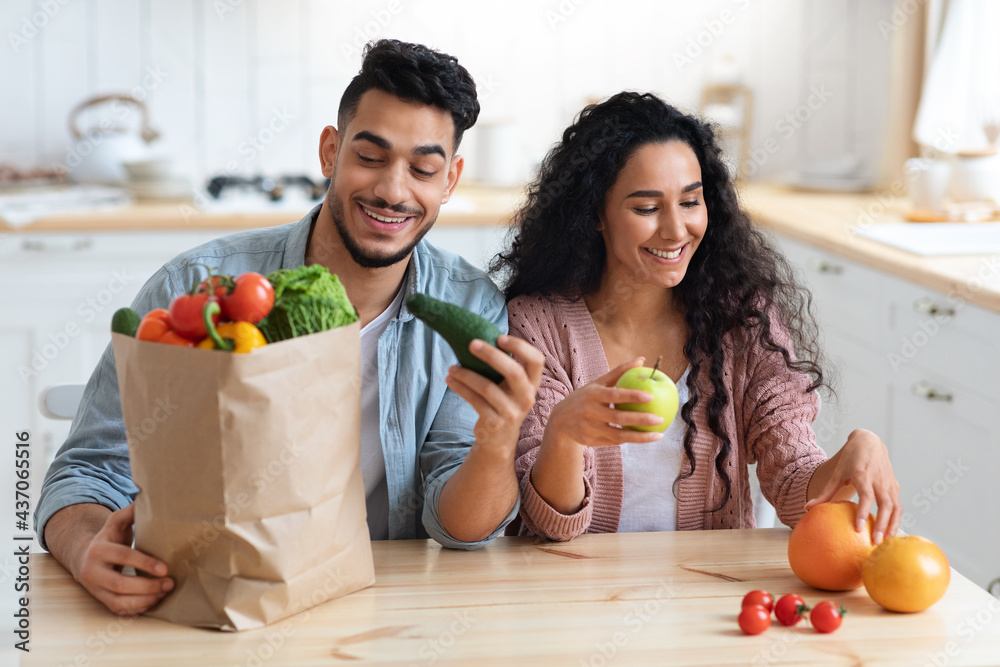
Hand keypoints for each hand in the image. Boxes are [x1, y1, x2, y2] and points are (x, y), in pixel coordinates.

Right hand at [74, 503, 173, 614]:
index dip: (144, 563)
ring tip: (165, 591)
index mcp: (99, 549)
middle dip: (148, 586)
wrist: (84, 557)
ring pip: (119, 601)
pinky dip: (139, 607)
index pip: (124, 556)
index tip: (165, 568)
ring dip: (145, 599)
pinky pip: (119, 609)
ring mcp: (95, 589)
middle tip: (170, 582)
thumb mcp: (116, 521)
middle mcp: (92, 571)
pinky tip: (155, 599)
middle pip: (120, 584)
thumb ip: (131, 511)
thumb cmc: (109, 537)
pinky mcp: (100, 600)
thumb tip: (148, 495)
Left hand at [445, 334, 545, 455]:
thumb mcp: (510, 386)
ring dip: (466, 375)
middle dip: (491, 355)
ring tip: (452, 368)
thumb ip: (504, 366)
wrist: (499, 438)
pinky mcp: (495, 423)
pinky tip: (450, 380)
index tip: (499, 337)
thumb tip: (479, 336)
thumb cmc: (501, 402)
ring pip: (488, 388)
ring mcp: (512, 412)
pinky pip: (475, 401)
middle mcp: (526, 397)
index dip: (520, 346)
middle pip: (514, 372)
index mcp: (532, 383)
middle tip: (471, 344)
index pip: (536, 360)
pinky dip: (460, 388)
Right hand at [544, 358, 664, 449]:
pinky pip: (615, 442)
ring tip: (659, 434)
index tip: (651, 396)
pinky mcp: (592, 442)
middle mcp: (590, 412)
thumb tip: (642, 360)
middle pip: (618, 417)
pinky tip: (647, 437)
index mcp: (592, 395)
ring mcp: (590, 429)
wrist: (560, 421)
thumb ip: (620, 372)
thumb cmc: (585, 398)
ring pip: (619, 435)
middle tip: (660, 419)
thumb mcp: (598, 384)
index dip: (632, 395)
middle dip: (640, 419)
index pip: (614, 395)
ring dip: (641, 437)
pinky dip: (631, 440)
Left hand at [806, 429, 900, 544]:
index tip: (858, 528)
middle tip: (875, 542)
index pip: (866, 496)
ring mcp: (889, 483)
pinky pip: (898, 505)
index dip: (863, 512)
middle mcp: (878, 479)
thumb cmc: (851, 459)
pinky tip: (890, 533)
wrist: (870, 442)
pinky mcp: (895, 486)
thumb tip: (808, 508)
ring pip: (895, 507)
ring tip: (886, 542)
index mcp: (862, 474)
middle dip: (882, 524)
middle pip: (885, 504)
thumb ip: (825, 492)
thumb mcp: (837, 473)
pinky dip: (896, 520)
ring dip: (892, 525)